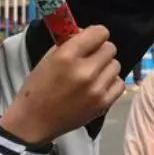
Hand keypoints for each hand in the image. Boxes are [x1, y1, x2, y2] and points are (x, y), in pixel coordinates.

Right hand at [0, 25, 123, 143]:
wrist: (34, 122)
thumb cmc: (37, 88)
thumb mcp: (48, 59)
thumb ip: (68, 44)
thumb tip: (86, 33)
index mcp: (67, 56)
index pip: (99, 32)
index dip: (95, 34)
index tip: (90, 40)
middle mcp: (84, 71)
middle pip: (110, 48)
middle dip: (100, 50)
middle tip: (90, 58)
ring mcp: (96, 89)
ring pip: (116, 65)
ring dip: (105, 67)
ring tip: (92, 74)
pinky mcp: (103, 104)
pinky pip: (119, 84)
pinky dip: (110, 83)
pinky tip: (98, 86)